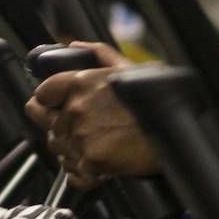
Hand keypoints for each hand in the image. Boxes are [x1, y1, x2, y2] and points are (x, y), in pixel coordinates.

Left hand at [26, 41, 157, 186]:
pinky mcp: (93, 163)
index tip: (53, 105)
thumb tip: (76, 46)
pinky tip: (97, 163)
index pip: (42, 93)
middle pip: (46, 124)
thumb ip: (99, 54)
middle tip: (78, 127)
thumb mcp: (130, 68)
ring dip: (71, 148)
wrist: (176, 135)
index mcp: (81, 83)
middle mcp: (77, 110)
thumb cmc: (157, 101)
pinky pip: (73, 172)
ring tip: (93, 144)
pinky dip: (83, 171)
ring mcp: (83, 138)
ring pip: (58, 148)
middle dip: (59, 126)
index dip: (46, 100)